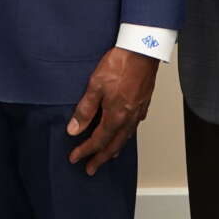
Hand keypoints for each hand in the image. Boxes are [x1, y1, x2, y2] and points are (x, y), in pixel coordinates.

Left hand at [65, 48, 156, 174]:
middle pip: (113, 145)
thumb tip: (74, 129)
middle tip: (91, 169)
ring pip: (125, 137)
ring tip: (108, 156)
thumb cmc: (120, 64)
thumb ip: (85, 110)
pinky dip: (126, 135)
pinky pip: (134, 126)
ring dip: (114, 149)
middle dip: (100, 158)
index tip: (75, 158)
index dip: (85, 151)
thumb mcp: (95, 85)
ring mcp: (138, 111)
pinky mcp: (144, 103)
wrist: (142, 50)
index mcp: (115, 116)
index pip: (97, 140)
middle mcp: (128, 118)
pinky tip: (125, 132)